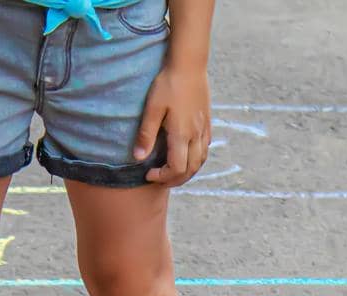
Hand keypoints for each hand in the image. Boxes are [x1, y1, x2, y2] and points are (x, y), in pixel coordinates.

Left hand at [134, 65, 209, 185]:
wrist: (189, 64)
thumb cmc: (168, 84)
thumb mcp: (152, 108)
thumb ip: (146, 134)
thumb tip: (138, 158)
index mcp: (182, 134)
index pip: (176, 168)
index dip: (163, 177)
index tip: (149, 174)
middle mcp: (196, 135)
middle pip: (190, 169)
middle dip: (175, 180)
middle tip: (159, 179)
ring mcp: (204, 129)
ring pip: (200, 161)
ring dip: (187, 172)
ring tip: (172, 172)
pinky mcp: (207, 122)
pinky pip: (205, 148)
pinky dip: (196, 159)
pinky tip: (187, 155)